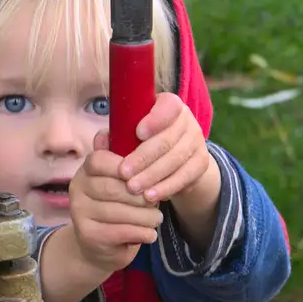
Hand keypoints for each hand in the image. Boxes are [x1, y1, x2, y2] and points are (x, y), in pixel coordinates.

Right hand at [69, 134, 163, 272]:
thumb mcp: (120, 180)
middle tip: (158, 201)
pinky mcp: (88, 235)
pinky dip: (141, 233)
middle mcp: (77, 189)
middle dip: (142, 196)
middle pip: (114, 187)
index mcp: (85, 170)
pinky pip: (121, 231)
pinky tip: (150, 234)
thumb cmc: (116, 206)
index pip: (100, 160)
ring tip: (157, 219)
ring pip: (120, 211)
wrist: (99, 246)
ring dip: (146, 216)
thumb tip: (122, 132)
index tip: (146, 177)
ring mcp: (80, 213)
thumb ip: (123, 158)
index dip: (126, 167)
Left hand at [120, 94, 221, 253]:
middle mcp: (187, 120)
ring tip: (132, 188)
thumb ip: (114, 136)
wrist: (177, 160)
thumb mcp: (129, 135)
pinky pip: (185, 177)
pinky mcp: (201, 163)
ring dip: (152, 176)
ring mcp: (197, 142)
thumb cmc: (144, 142)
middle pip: (167, 139)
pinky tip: (150, 196)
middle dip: (143, 158)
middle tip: (123, 173)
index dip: (155, 119)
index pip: (168, 106)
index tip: (138, 133)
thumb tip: (101, 142)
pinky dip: (166, 188)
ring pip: (175, 160)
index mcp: (169, 105)